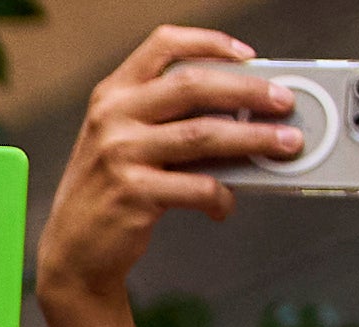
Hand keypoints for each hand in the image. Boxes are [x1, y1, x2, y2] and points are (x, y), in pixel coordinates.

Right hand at [46, 27, 303, 300]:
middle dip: (249, 90)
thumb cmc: (107, 192)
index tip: (248, 55)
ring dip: (254, 138)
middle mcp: (114, 117)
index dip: (210, 43)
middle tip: (284, 101)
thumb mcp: (125, 141)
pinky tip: (225, 204)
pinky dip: (221, 195)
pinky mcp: (133, 194)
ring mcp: (121, 154)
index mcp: (113, 93)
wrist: (73, 251)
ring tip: (285, 145)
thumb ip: (169, 120)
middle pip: (194, 85)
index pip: (164, 46)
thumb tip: (241, 112)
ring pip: (204, 134)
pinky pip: (197, 187)